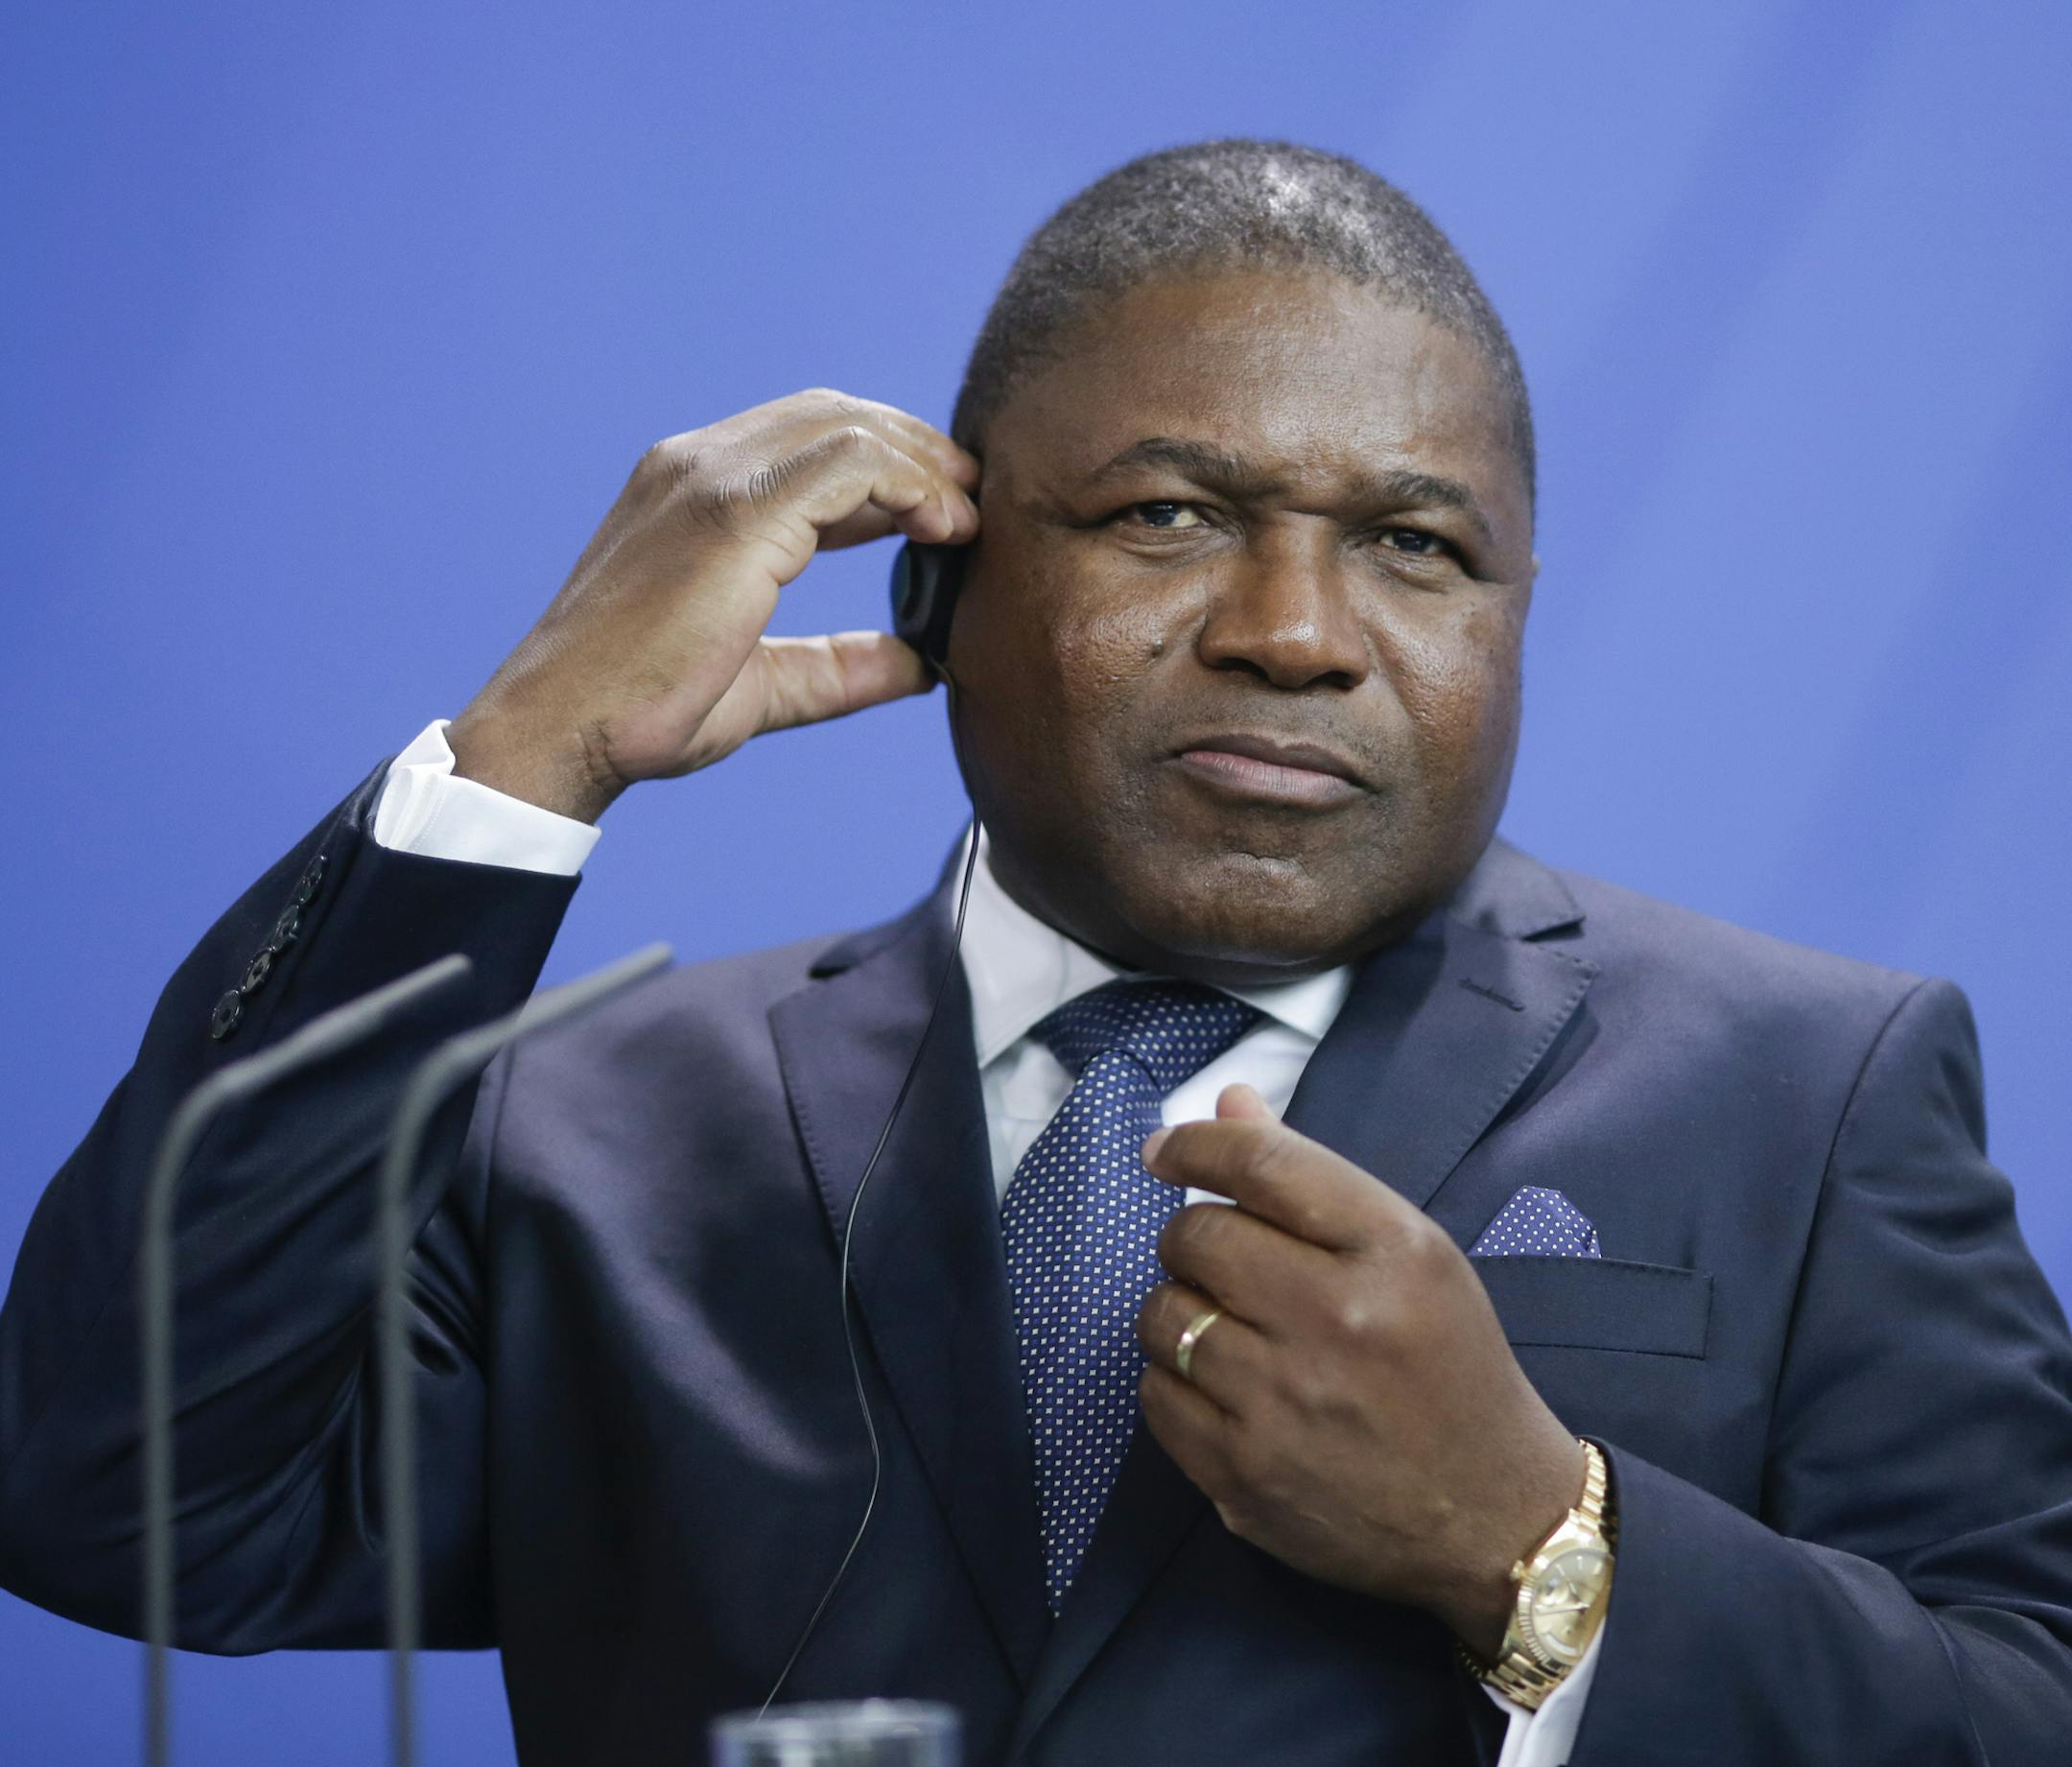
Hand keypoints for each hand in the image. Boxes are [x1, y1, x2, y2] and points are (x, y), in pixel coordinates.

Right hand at [444, 389, 980, 820]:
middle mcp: (698, 464)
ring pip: (847, 426)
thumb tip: (920, 663)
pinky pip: (849, 462)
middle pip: (834, 414)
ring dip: (923, 465)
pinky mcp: (733, 511)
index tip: (945, 516)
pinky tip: (942, 531)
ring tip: (965, 522)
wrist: (564, 732)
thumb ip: (841, 665)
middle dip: (916, 450)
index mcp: (694, 490)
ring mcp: (709, 477)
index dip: (890, 465)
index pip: (809, 439)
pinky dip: (909, 485)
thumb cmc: (644, 714)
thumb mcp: (765, 683)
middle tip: (973, 508)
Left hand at [1135, 1084, 1584, 1657]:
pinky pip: (1155, 1395)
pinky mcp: (1244, 1475)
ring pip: (1163, 1315)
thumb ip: (1314, 1177)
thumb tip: (1227, 1105)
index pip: (1263, 1165)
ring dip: (1178, 1309)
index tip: (1165, 1150)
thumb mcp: (1414, 1255)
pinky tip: (1222, 1388)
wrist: (1493, 1518)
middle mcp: (1338, 1320)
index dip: (1197, 1145)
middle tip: (1218, 1260)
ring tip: (1225, 1327)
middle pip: (1198, 1236)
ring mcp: (1285, 1404)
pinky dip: (1174, 1381)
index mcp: (1394, 1252)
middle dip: (1192, 1237)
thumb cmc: (1449, 1366)